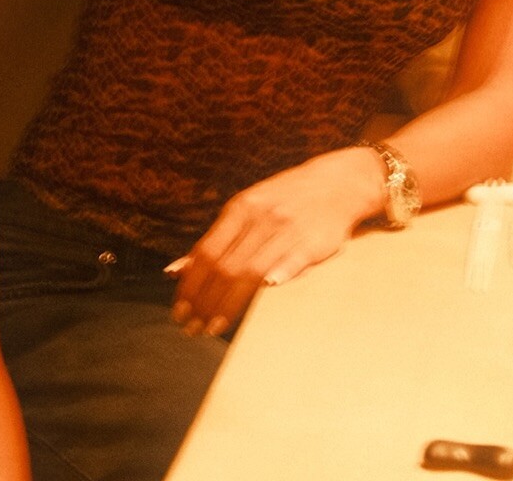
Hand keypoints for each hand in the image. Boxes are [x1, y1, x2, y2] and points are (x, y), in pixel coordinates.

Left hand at [169, 147, 383, 335]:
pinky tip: (266, 290)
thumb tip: (176, 269)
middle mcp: (261, 218)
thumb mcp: (246, 209)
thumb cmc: (283, 200)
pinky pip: (293, 261)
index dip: (190, 284)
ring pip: (251, 270)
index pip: (206, 252)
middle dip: (204, 301)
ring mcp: (287, 230)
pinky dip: (279, 274)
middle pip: (225, 265)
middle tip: (191, 327)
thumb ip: (216, 239)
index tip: (179, 310)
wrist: (336, 184)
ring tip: (212, 327)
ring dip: (228, 304)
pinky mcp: (314, 243)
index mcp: (241, 209)